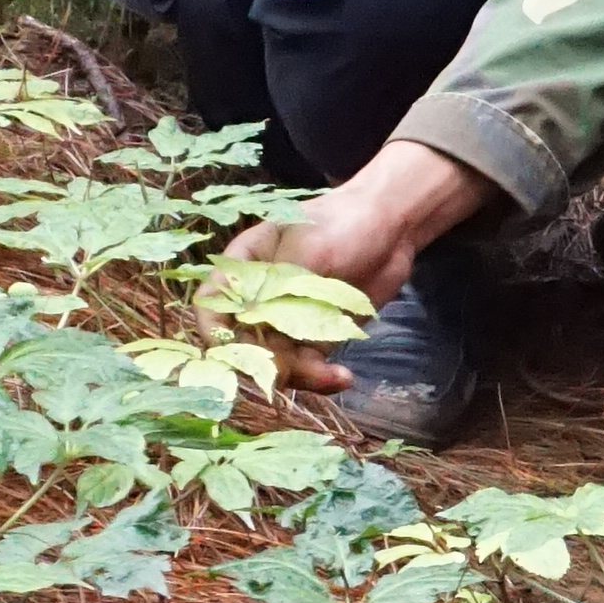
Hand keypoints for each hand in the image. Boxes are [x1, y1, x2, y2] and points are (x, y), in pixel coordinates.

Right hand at [231, 144, 496, 383]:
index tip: (234, 350)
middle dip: (264, 362)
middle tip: (295, 369)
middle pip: (241, 341)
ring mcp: (285, 318)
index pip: (212, 303)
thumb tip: (250, 321)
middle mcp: (258, 296)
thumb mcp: (308, 249)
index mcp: (244, 265)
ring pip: (274, 361)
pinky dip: (320, 377)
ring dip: (299, 375)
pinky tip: (343, 377)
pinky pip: (305, 367)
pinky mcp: (313, 335)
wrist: (392, 228)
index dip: (214, 331)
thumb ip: (278, 285)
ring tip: (334, 376)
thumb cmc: (343, 224)